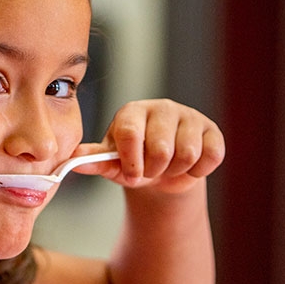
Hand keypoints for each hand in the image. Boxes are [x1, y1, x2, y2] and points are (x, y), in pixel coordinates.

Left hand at [73, 99, 224, 194]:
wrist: (164, 174)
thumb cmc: (134, 163)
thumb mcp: (113, 164)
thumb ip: (95, 161)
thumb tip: (72, 162)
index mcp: (132, 111)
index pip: (130, 133)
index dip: (131, 161)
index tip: (131, 175)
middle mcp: (162, 108)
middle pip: (161, 148)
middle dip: (154, 170)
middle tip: (151, 170)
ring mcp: (189, 117)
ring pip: (187, 154)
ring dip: (175, 171)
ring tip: (168, 167)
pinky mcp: (212, 131)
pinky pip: (210, 156)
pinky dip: (198, 171)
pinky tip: (188, 166)